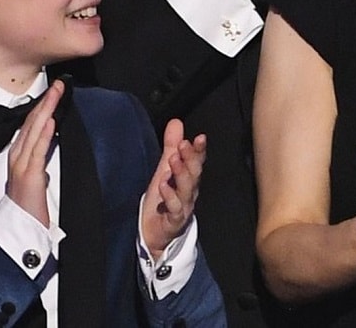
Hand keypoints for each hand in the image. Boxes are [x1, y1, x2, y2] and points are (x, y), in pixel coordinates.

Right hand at [6, 80, 63, 226]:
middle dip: (45, 102)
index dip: (42, 106)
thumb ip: (41, 158)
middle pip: (31, 123)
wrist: (22, 226)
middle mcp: (17, 157)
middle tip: (58, 85)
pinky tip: (51, 121)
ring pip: (34, 132)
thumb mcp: (37, 175)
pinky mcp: (30, 175)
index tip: (54, 92)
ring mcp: (21, 165)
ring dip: (46, 111)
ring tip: (56, 94)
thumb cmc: (30, 203)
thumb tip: (50, 143)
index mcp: (19, 155)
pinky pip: (38, 151)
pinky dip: (45, 134)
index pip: (31, 125)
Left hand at [141, 119, 205, 259]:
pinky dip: (170, 196)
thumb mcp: (165, 170)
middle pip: (195, 173)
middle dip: (191, 158)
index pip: (197, 162)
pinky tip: (164, 185)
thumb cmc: (163, 201)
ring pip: (187, 188)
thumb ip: (171, 147)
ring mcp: (184, 206)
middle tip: (185, 144)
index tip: (199, 137)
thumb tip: (176, 121)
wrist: (155, 235)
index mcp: (189, 179)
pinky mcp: (174, 221)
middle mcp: (190, 191)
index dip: (199, 150)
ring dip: (181, 173)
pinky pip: (175, 208)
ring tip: (174, 159)